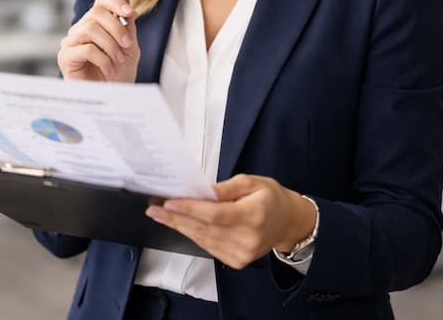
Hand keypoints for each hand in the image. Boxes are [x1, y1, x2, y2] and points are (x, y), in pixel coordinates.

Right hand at [58, 0, 139, 82]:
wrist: (111, 98)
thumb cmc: (118, 75)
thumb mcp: (129, 49)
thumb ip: (128, 29)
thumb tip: (129, 10)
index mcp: (96, 24)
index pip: (101, 2)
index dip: (115, 3)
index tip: (130, 13)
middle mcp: (80, 30)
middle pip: (96, 13)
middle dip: (116, 28)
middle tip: (127, 45)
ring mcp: (71, 43)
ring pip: (90, 28)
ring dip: (110, 44)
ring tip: (118, 60)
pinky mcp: (65, 57)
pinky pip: (85, 49)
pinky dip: (102, 59)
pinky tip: (108, 70)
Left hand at [145, 174, 316, 269]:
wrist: (288, 223)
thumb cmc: (270, 198)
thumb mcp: (253, 181)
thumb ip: (227, 188)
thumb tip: (204, 192)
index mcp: (253, 215)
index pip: (214, 214)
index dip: (189, 209)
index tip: (168, 203)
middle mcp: (247, 238)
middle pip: (204, 228)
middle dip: (175, 218)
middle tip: (153, 209)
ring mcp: (241, 253)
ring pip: (202, 239)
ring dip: (180, 226)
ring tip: (160, 215)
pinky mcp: (236, 261)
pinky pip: (208, 246)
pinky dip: (193, 234)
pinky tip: (181, 224)